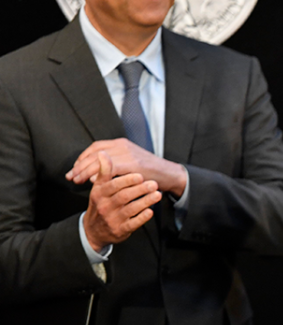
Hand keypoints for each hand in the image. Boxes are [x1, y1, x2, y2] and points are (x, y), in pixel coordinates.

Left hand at [67, 138, 185, 196]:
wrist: (169, 174)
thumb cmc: (149, 172)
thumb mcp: (129, 163)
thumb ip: (114, 164)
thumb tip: (93, 172)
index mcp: (121, 143)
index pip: (95, 147)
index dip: (82, 158)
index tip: (74, 169)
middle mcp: (123, 145)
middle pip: (94, 153)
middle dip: (80, 166)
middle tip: (71, 177)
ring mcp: (128, 153)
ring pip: (99, 160)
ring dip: (85, 171)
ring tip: (77, 181)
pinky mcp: (133, 164)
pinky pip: (111, 168)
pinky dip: (99, 174)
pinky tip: (92, 181)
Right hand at [82, 152, 162, 250]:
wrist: (94, 230)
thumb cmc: (101, 204)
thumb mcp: (99, 188)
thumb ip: (104, 172)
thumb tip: (103, 153)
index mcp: (99, 193)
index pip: (112, 185)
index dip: (126, 180)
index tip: (140, 175)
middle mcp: (105, 206)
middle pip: (123, 196)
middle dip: (139, 189)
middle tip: (154, 183)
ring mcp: (112, 219)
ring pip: (130, 209)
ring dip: (145, 201)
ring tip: (157, 195)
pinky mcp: (120, 230)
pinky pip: (133, 224)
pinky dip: (142, 218)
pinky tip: (150, 211)